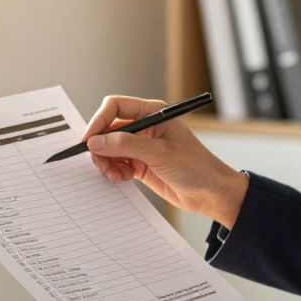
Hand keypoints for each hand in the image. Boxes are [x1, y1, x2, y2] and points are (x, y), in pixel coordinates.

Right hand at [82, 95, 248, 227]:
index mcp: (153, 113)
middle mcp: (145, 127)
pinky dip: (114, 171)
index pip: (116, 107)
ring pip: (110, 148)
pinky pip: (117, 163)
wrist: (210, 193)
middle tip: (101, 164)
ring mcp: (142, 146)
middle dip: (101, 147)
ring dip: (107, 161)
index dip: (99, 121)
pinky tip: (123, 178)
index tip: (89, 140)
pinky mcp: (140, 164)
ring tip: (115, 175)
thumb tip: (96, 142)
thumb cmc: (195, 167)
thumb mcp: (159, 153)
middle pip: (109, 129)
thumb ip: (126, 145)